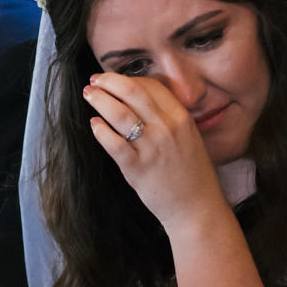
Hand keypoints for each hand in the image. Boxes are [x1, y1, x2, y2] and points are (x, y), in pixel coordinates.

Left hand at [82, 72, 227, 234]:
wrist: (196, 207)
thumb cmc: (192, 173)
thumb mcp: (189, 136)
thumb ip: (169, 118)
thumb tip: (141, 99)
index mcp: (181, 117)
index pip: (152, 85)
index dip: (130, 78)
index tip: (116, 80)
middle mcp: (167, 128)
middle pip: (132, 91)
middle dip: (109, 81)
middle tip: (95, 80)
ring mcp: (151, 147)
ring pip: (119, 113)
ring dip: (100, 99)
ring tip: (89, 95)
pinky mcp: (137, 168)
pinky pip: (113, 143)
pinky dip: (100, 130)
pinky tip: (94, 125)